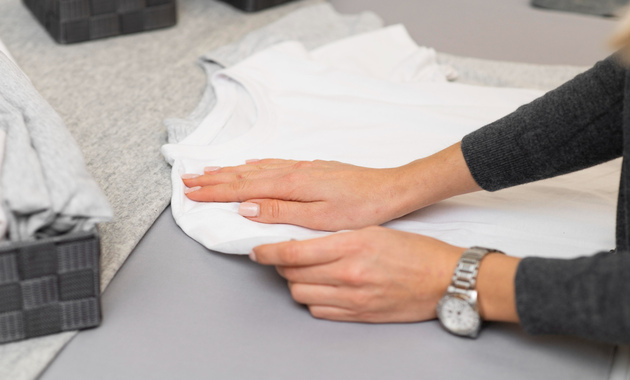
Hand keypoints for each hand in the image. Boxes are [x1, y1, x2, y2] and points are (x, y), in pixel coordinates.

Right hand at [182, 159, 419, 230]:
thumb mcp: (318, 217)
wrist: (389, 189)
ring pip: (255, 168)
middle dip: (213, 179)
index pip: (242, 188)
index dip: (214, 191)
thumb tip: (245, 207)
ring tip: (208, 171)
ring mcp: (301, 167)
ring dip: (229, 171)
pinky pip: (272, 164)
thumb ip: (280, 211)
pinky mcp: (311, 168)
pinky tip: (249, 165)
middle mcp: (292, 171)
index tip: (190, 191)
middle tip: (187, 179)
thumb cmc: (358, 207)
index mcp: (290, 184)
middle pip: (243, 175)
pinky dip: (254, 165)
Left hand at [250, 226, 464, 322]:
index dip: (269, 252)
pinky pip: (319, 312)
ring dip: (295, 284)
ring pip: (302, 295)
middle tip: (283, 258)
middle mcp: (348, 274)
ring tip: (303, 274)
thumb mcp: (374, 231)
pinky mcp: (358, 316)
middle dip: (281, 266)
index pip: (294, 252)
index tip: (258, 251)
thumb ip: (337, 238)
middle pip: (292, 275)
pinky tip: (320, 290)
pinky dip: (313, 301)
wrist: (445, 280)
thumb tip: (306, 243)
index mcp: (351, 246)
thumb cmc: (416, 252)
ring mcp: (352, 299)